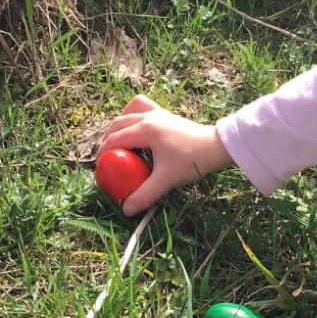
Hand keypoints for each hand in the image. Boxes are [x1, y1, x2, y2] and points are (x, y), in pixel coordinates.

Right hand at [96, 95, 235, 215]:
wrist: (217, 147)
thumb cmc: (192, 161)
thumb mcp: (166, 179)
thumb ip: (145, 194)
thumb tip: (126, 210)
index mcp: (146, 130)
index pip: (115, 139)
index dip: (103, 153)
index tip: (100, 168)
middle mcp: (149, 117)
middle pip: (117, 124)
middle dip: (107, 140)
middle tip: (106, 159)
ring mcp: (158, 113)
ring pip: (129, 112)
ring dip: (118, 125)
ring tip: (117, 142)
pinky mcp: (166, 115)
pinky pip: (143, 107)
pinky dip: (133, 114)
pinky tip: (135, 129)